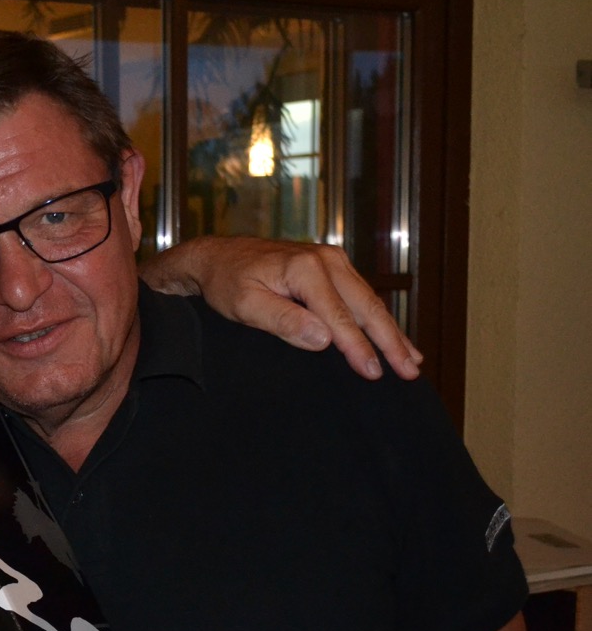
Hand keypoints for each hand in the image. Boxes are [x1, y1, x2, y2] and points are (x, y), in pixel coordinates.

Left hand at [141, 235, 422, 380]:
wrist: (218, 257)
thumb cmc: (226, 283)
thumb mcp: (244, 305)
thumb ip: (282, 320)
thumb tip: (322, 339)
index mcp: (305, 269)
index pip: (338, 317)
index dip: (358, 348)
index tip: (374, 373)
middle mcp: (326, 260)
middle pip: (366, 307)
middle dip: (390, 341)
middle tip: (410, 372)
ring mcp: (332, 261)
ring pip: (369, 301)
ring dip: (391, 332)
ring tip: (412, 360)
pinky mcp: (332, 267)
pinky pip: (361, 296)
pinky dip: (378, 318)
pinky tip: (393, 337)